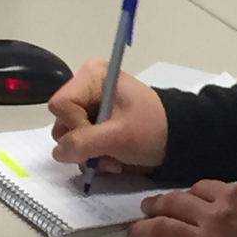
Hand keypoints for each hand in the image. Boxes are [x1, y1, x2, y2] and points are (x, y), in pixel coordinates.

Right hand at [49, 59, 167, 173]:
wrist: (177, 140)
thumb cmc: (152, 129)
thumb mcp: (118, 136)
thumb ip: (84, 143)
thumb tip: (58, 152)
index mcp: (91, 76)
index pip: (61, 105)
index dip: (75, 125)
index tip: (98, 135)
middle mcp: (85, 89)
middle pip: (61, 123)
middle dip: (82, 144)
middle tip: (106, 153)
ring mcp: (88, 109)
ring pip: (67, 139)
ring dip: (88, 155)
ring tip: (112, 159)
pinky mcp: (93, 127)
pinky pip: (77, 146)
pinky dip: (93, 158)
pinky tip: (112, 160)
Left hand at [130, 180, 236, 236]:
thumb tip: (226, 214)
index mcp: (235, 196)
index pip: (198, 189)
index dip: (183, 196)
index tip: (177, 200)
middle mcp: (216, 214)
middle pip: (174, 204)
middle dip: (156, 206)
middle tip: (146, 209)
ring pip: (164, 229)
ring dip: (145, 228)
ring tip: (135, 231)